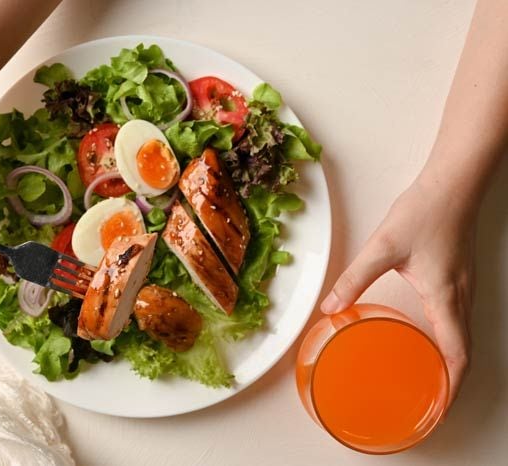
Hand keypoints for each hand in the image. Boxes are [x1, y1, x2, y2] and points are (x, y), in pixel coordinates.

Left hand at [320, 177, 473, 406]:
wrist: (451, 186)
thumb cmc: (424, 214)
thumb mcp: (383, 248)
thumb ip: (355, 278)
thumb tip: (331, 307)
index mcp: (446, 298)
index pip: (457, 356)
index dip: (450, 388)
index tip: (437, 411)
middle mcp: (461, 299)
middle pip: (463, 354)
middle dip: (449, 384)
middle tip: (428, 403)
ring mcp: (463, 289)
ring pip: (462, 338)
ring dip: (449, 364)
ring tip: (426, 380)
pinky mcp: (458, 279)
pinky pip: (458, 322)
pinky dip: (448, 342)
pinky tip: (426, 340)